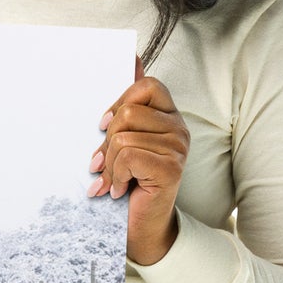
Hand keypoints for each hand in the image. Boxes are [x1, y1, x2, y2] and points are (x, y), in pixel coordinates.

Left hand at [87, 54, 189, 265]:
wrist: (139, 227)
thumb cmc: (128, 182)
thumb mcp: (122, 139)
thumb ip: (127, 103)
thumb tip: (132, 55)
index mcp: (167, 116)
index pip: (146, 85)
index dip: (119, 102)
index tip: (103, 127)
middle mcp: (179, 128)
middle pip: (129, 112)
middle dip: (107, 140)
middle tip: (103, 163)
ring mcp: (178, 147)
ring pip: (124, 136)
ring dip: (109, 164)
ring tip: (112, 180)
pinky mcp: (171, 167)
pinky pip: (129, 155)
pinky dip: (115, 176)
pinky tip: (119, 190)